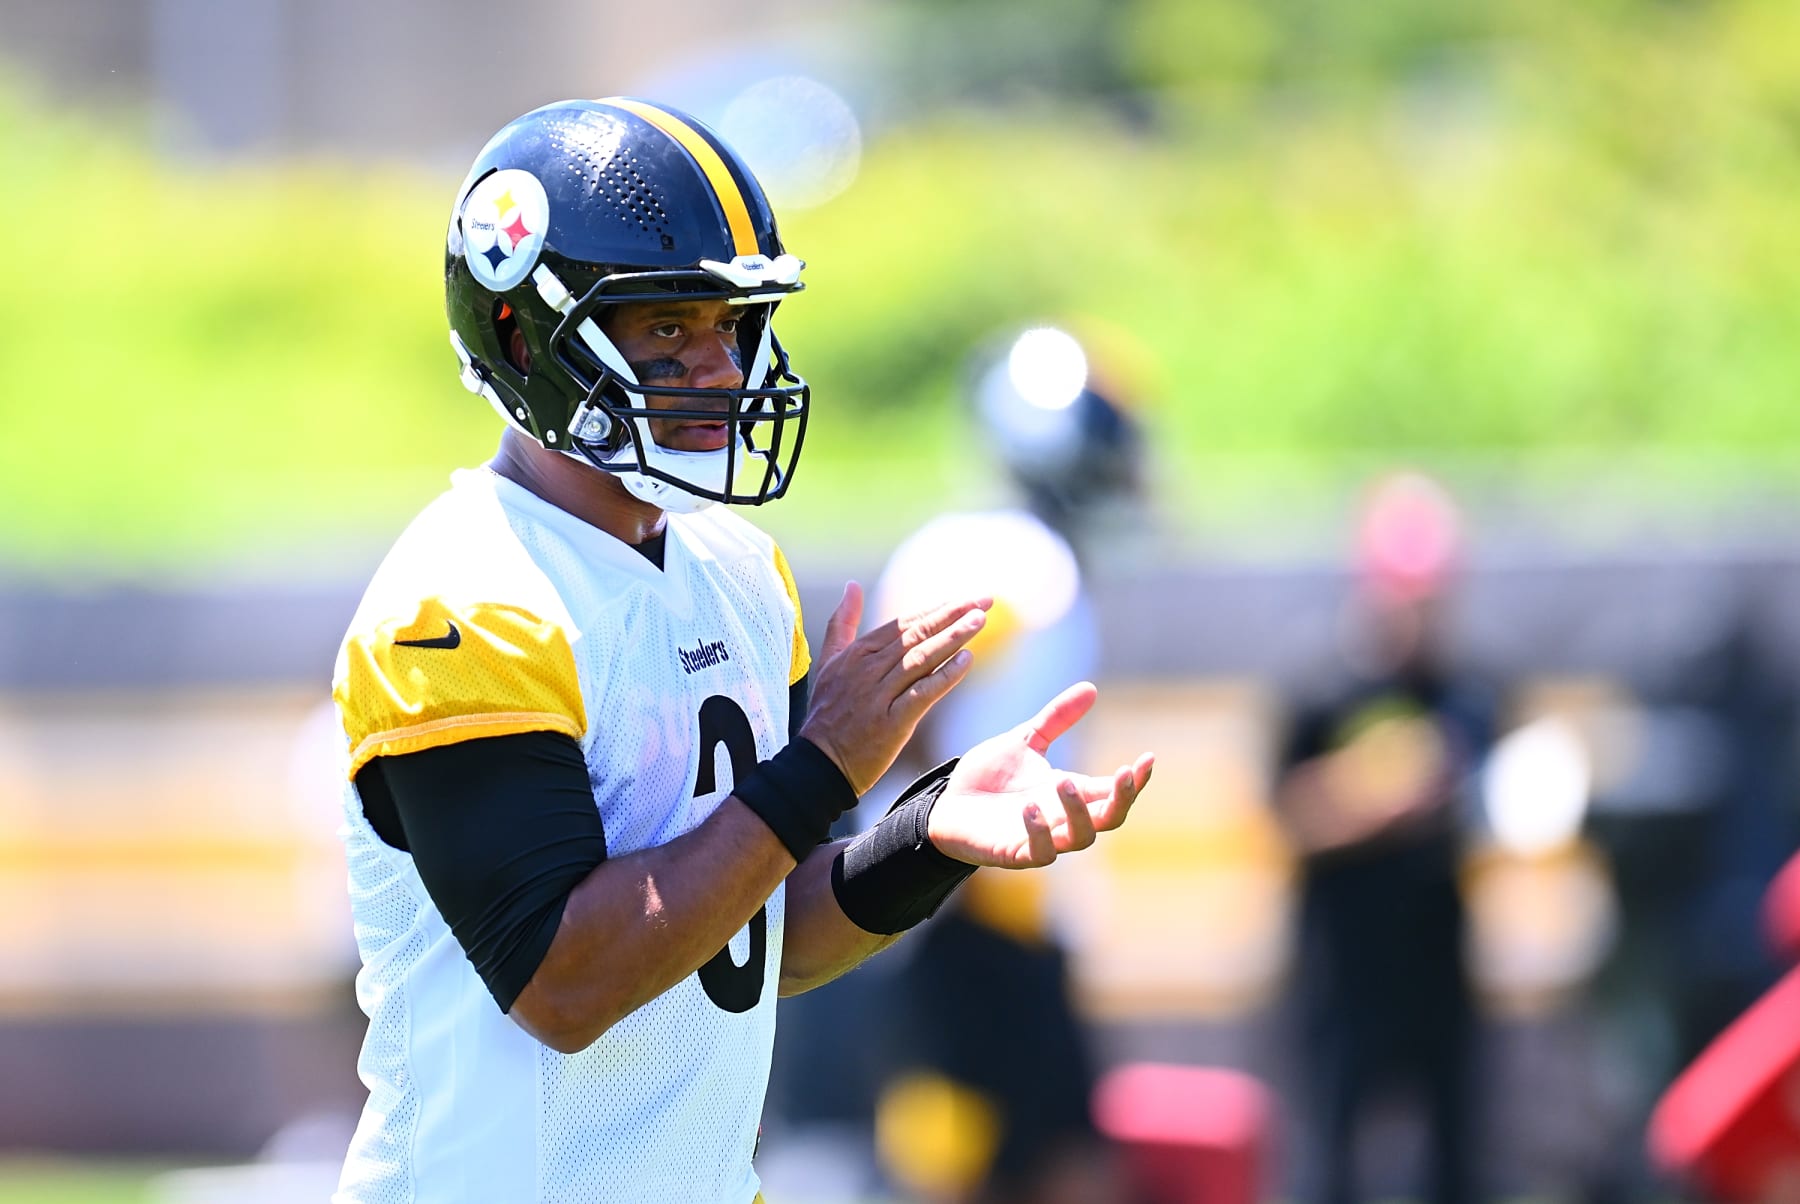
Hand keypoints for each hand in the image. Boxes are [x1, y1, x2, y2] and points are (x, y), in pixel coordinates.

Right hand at [798, 582, 989, 794]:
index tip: (965, 599)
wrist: (819, 763)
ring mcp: (880, 695)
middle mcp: (868, 669)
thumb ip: (843, 622)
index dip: (937, 609)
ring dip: (954, 637)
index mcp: (857, 653)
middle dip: (953, 615)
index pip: (904, 624)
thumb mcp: (830, 661)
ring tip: (980, 620)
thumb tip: (852, 586)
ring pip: (922, 659)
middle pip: (917, 635)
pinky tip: (967, 660)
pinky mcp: (892, 723)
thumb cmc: (828, 713)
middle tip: (984, 601)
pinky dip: (945, 676)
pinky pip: (923, 694)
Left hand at [927, 682, 1153, 868]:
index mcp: (1068, 793)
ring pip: (1081, 839)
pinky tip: (1028, 808)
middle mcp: (1062, 818)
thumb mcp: (1024, 741)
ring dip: (1079, 812)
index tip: (1148, 757)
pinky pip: (1038, 853)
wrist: (944, 805)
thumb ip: (1056, 719)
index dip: (1135, 779)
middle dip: (1121, 798)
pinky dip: (1039, 832)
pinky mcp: (1013, 853)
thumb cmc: (987, 778)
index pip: (1112, 791)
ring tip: (1065, 781)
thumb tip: (1091, 688)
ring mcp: (1041, 838)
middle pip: (1110, 819)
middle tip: (1123, 773)